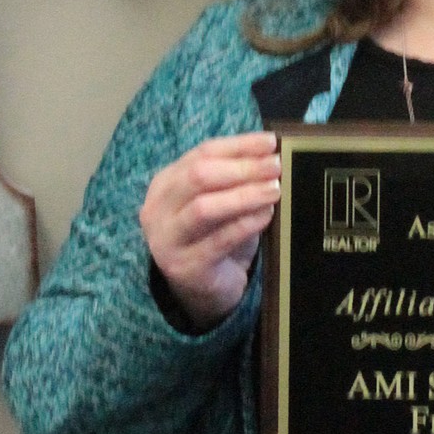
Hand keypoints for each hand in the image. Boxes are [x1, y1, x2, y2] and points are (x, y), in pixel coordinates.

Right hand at [139, 132, 280, 330]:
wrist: (202, 291)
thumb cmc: (215, 238)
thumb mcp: (221, 202)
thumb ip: (235, 178)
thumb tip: (270, 153)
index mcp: (165, 184)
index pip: (201, 153)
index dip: (239, 145)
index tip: (270, 142)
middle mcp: (157, 209)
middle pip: (199, 176)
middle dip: (242, 167)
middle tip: (275, 166)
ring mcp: (167, 240)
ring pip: (205, 207)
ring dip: (244, 195)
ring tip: (275, 189)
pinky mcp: (184, 267)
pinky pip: (219, 240)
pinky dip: (246, 224)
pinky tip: (266, 215)